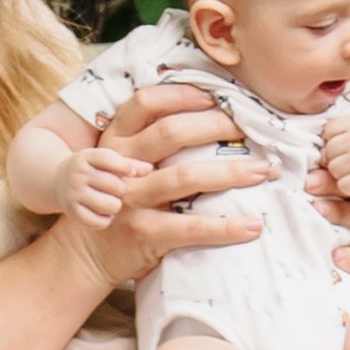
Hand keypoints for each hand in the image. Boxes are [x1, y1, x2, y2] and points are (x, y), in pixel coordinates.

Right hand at [68, 82, 274, 281]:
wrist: (86, 253)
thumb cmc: (120, 201)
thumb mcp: (122, 163)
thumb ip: (149, 142)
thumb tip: (210, 116)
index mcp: (116, 141)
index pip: (145, 103)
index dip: (182, 95)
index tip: (216, 96)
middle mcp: (122, 166)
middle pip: (171, 133)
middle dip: (217, 126)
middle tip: (251, 130)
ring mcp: (131, 200)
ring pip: (185, 177)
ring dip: (230, 172)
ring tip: (263, 171)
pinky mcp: (143, 233)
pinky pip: (191, 227)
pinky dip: (226, 227)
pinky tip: (253, 226)